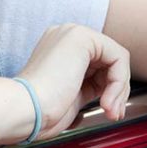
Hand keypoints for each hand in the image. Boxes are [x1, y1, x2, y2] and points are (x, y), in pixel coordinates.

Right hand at [16, 24, 130, 139]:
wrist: (26, 110)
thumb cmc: (41, 111)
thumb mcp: (71, 94)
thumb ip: (89, 83)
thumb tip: (113, 89)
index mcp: (59, 48)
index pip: (99, 63)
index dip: (110, 89)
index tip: (109, 111)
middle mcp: (65, 36)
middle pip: (110, 60)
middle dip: (118, 90)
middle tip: (113, 113)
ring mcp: (72, 34)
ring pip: (117, 60)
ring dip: (119, 90)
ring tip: (109, 110)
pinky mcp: (82, 38)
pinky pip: (118, 58)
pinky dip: (119, 83)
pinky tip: (106, 101)